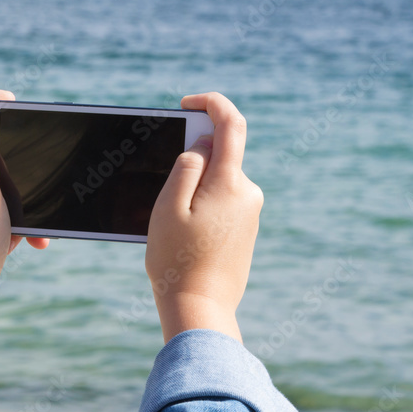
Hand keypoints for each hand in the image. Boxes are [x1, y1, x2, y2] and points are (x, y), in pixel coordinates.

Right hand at [145, 92, 262, 343]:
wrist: (200, 308)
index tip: (186, 104)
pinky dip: (200, 207)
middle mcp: (248, 193)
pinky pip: (221, 203)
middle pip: (219, 156)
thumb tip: (203, 143)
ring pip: (217, 181)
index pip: (231, 124)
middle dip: (190, 161)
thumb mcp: (169, 207)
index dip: (210, 103)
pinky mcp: (245, 230)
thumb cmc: (178, 260)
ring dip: (193, 189)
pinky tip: (183, 238)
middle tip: (163, 194)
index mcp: (230, 182)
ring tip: (171, 227)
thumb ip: (186, 166)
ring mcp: (249, 213)